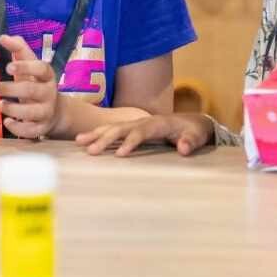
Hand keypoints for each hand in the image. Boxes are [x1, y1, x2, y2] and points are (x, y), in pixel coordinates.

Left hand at [0, 35, 57, 139]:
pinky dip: (18, 128)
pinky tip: (7, 122)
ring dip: (13, 109)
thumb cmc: (36, 82)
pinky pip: (30, 131)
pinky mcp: (41, 128)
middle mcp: (49, 93)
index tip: (8, 66)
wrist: (55, 111)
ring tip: (0, 104)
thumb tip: (3, 36)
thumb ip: (18, 49)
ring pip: (32, 112)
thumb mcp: (30, 65)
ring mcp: (46, 112)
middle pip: (32, 90)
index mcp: (47, 75)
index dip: (26, 67)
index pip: (41, 68)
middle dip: (12, 89)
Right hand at [76, 113, 213, 155]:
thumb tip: (183, 148)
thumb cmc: (194, 131)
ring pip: (113, 127)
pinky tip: (85, 140)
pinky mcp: (132, 128)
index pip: (141, 132)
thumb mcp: (197, 136)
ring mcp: (136, 123)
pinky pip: (113, 130)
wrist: (191, 121)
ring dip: (96, 134)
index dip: (130, 142)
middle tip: (90, 151)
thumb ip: (191, 142)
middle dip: (105, 138)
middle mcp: (143, 121)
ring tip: (79, 141)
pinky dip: (99, 134)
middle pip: (121, 128)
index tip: (119, 154)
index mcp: (158, 124)